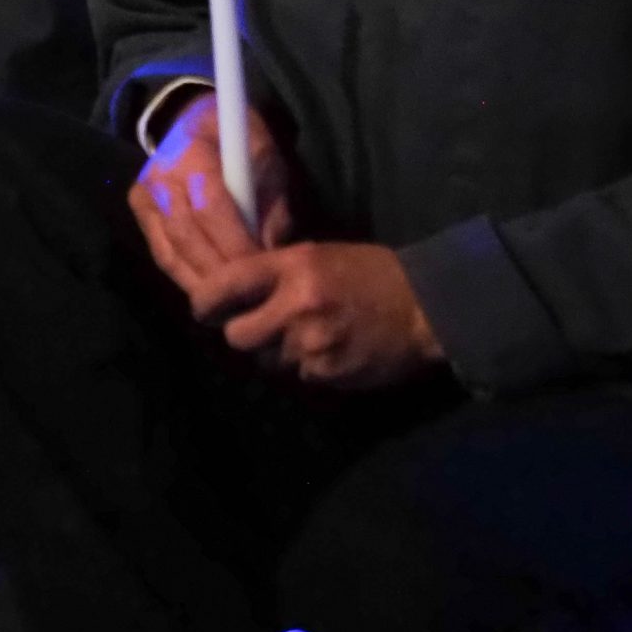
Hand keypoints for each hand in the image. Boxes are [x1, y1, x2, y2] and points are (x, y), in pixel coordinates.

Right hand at [128, 90, 294, 300]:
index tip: (262, 271)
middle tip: (250, 298)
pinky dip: (185, 276)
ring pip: (170, 251)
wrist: (191, 118)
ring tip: (231, 305)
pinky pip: (162, 254)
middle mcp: (159, 175)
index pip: (212, 208)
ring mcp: (144, 195)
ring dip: (201, 282)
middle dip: (220, 272)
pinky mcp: (139, 212)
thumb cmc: (237, 138)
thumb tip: (270, 252)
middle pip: (188, 236)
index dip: (236, 244)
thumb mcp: (266, 156)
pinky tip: (209, 292)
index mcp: (192, 150)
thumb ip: (272, 202)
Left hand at [193, 243, 442, 389]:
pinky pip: (297, 375)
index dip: (206, 302)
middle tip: (259, 326)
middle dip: (243, 333)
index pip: (225, 286)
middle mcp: (295, 307)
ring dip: (276, 352)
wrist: (426, 308)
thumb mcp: (319, 256)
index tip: (205, 309)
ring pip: (266, 360)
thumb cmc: (370, 274)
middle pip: (237, 336)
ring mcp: (311, 344)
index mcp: (292, 268)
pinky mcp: (327, 373)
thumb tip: (234, 291)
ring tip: (304, 335)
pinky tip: (328, 350)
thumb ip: (276, 273)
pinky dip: (306, 367)